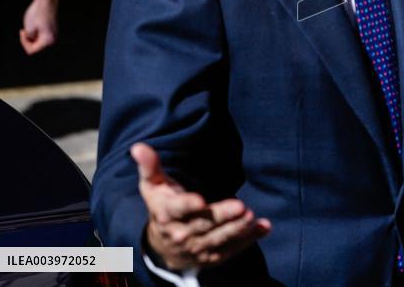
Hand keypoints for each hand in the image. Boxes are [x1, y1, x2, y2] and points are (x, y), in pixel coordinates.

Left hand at [20, 0, 57, 54]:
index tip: (23, 32)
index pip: (32, 51)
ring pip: (38, 42)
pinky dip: (36, 33)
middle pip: (36, 48)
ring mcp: (54, 35)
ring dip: (32, 36)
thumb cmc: (37, 14)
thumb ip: (29, 39)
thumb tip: (32, 40)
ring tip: (30, 26)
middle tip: (24, 30)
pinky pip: (42, 36)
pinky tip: (34, 25)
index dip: (24, 43)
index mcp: (48, 41)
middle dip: (28, 40)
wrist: (46, 1)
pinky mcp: (52, 30)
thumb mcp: (28, 29)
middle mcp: (53, 39)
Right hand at [132, 143, 270, 270]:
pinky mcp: (212, 255)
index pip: (176, 210)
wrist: (164, 246)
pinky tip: (264, 228)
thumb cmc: (162, 205)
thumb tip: (139, 147)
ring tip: (252, 217)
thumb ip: (150, 166)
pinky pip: (232, 249)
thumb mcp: (153, 186)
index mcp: (165, 214)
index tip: (200, 201)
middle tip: (241, 207)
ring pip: (219, 239)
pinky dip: (248, 240)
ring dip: (237, 230)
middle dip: (221, 216)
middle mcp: (181, 234)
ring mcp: (197, 247)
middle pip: (203, 224)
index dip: (187, 205)